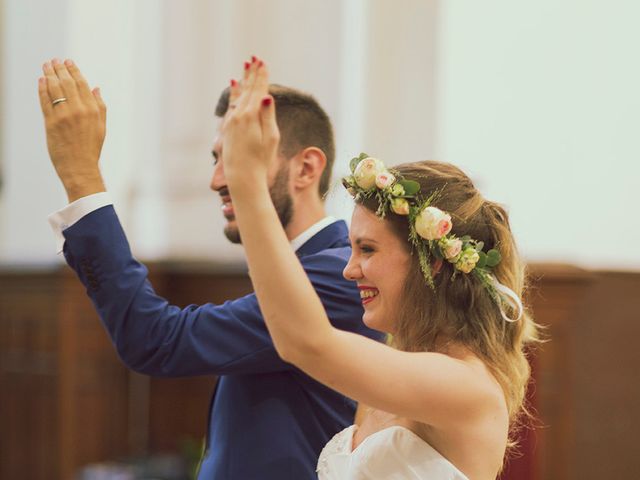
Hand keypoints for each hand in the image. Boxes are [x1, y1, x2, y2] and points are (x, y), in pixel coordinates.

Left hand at [38, 58, 106, 201]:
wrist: (80, 168)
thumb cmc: (91, 149)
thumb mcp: (101, 127)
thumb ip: (100, 106)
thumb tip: (96, 88)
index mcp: (92, 110)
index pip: (81, 84)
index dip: (73, 71)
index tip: (68, 62)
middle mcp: (78, 110)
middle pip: (66, 83)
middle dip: (59, 69)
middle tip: (54, 60)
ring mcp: (63, 116)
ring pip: (54, 89)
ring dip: (49, 75)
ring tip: (46, 66)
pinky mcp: (51, 123)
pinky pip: (45, 101)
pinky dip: (42, 89)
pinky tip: (41, 81)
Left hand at [221, 57, 279, 194]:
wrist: (242, 176)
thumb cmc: (261, 160)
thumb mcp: (271, 138)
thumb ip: (268, 116)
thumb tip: (267, 96)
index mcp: (251, 116)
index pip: (258, 91)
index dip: (262, 76)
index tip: (263, 62)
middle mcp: (238, 115)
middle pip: (247, 90)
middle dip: (252, 74)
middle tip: (255, 58)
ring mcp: (231, 121)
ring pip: (239, 95)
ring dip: (244, 80)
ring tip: (246, 66)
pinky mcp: (228, 127)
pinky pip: (232, 103)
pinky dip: (235, 92)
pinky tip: (234, 84)